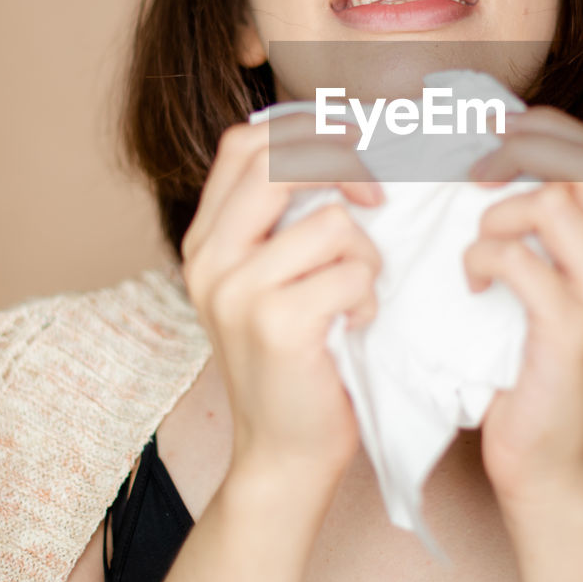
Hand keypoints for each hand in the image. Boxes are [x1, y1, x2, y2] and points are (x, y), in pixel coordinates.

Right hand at [181, 113, 383, 490]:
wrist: (283, 452)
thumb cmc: (296, 360)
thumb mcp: (271, 280)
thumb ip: (283, 221)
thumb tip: (344, 145)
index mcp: (205, 240)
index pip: (245, 143)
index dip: (304, 128)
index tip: (352, 142)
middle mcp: (210, 259)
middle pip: (282, 162)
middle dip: (344, 166)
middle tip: (376, 198)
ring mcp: (237, 291)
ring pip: (332, 222)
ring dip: (365, 256)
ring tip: (356, 296)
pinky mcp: (277, 324)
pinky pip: (351, 272)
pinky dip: (368, 297)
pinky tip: (354, 326)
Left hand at [463, 107, 582, 518]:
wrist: (552, 475)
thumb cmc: (535, 384)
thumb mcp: (555, 303)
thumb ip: (546, 245)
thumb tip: (492, 173)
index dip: (546, 131)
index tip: (494, 133)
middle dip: (519, 151)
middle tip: (472, 173)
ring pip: (554, 203)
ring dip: (497, 213)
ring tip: (475, 246)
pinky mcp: (574, 333)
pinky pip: (523, 261)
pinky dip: (484, 257)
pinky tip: (471, 283)